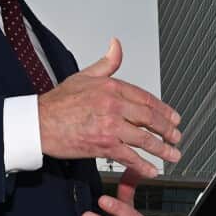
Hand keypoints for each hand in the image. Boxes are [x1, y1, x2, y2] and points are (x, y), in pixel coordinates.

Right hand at [37, 38, 181, 178]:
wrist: (39, 123)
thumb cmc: (58, 102)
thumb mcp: (84, 75)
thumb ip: (106, 63)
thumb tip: (116, 45)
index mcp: (111, 87)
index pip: (145, 98)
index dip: (163, 109)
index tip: (173, 117)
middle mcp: (113, 105)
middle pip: (149, 118)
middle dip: (167, 130)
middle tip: (176, 137)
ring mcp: (109, 126)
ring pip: (143, 139)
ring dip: (161, 149)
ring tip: (172, 155)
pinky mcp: (103, 145)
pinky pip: (129, 156)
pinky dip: (142, 165)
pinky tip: (151, 169)